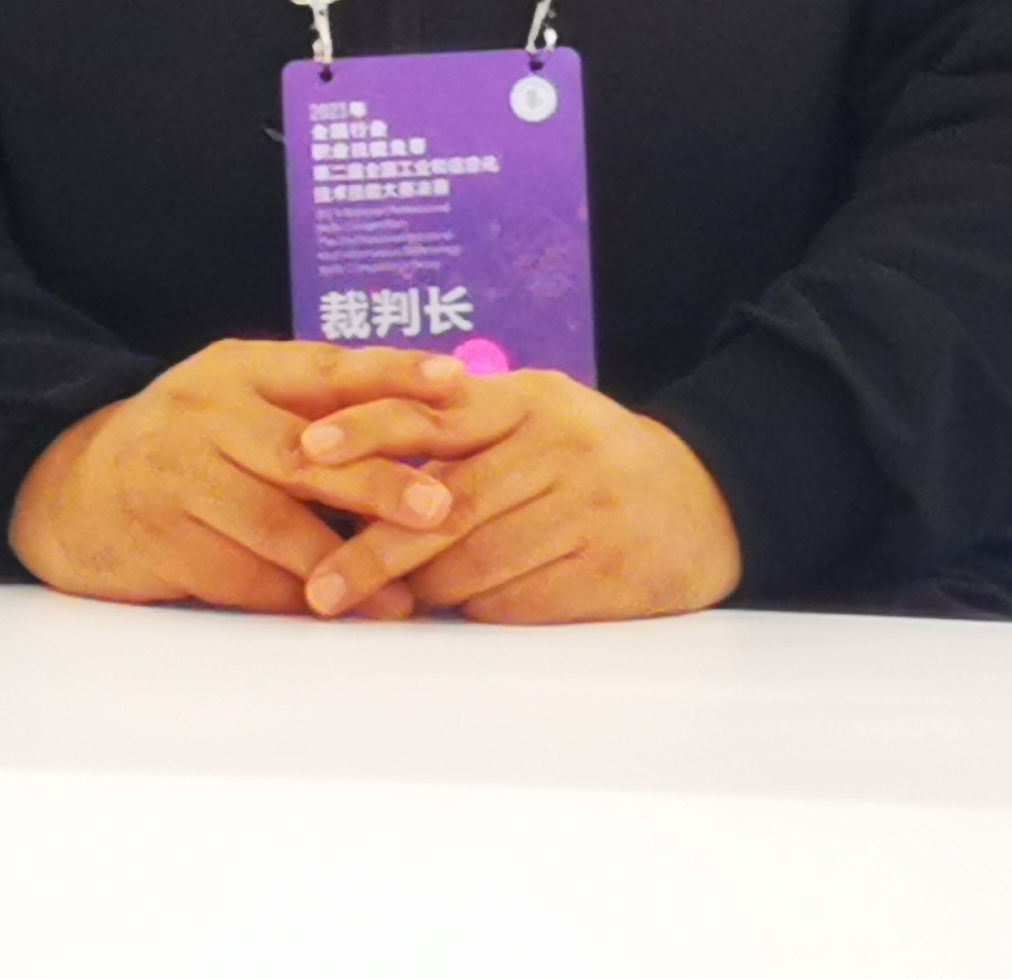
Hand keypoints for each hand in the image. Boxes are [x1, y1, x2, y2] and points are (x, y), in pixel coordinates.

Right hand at [9, 339, 471, 615]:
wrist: (72, 489)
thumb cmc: (187, 446)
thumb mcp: (237, 404)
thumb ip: (311, 410)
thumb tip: (427, 431)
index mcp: (238, 369)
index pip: (326, 366)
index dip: (393, 373)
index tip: (456, 381)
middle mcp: (206, 413)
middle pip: (306, 452)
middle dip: (380, 484)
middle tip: (443, 510)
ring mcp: (178, 475)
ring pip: (275, 524)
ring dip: (344, 565)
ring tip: (400, 599)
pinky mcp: (160, 538)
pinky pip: (239, 576)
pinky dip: (291, 599)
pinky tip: (333, 614)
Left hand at [294, 370, 742, 623]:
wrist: (704, 502)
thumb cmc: (591, 458)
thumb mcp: (536, 415)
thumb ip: (460, 426)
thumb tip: (352, 459)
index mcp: (530, 399)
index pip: (433, 410)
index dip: (366, 429)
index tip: (307, 452)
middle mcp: (558, 447)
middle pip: (443, 507)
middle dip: (373, 553)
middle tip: (321, 590)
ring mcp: (587, 508)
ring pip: (473, 564)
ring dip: (427, 591)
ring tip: (401, 602)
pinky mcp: (608, 570)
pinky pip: (514, 605)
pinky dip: (480, 612)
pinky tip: (473, 607)